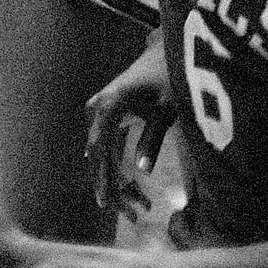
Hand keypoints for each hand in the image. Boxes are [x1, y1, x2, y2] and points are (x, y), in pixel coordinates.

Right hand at [85, 38, 178, 219]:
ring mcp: (100, 115)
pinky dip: (120, 170)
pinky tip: (132, 194)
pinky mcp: (108, 120)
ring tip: (142, 209)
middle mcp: (98, 111)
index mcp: (109, 107)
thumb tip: (142, 171)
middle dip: (114, 189)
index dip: (103, 179)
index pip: (100, 151)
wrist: (163, 50)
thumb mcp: (167, 107)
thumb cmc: (169, 76)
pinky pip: (108, 150)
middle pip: (99, 159)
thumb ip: (153, 138)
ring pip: (103, 158)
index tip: (106, 204)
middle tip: (136, 217)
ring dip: (119, 183)